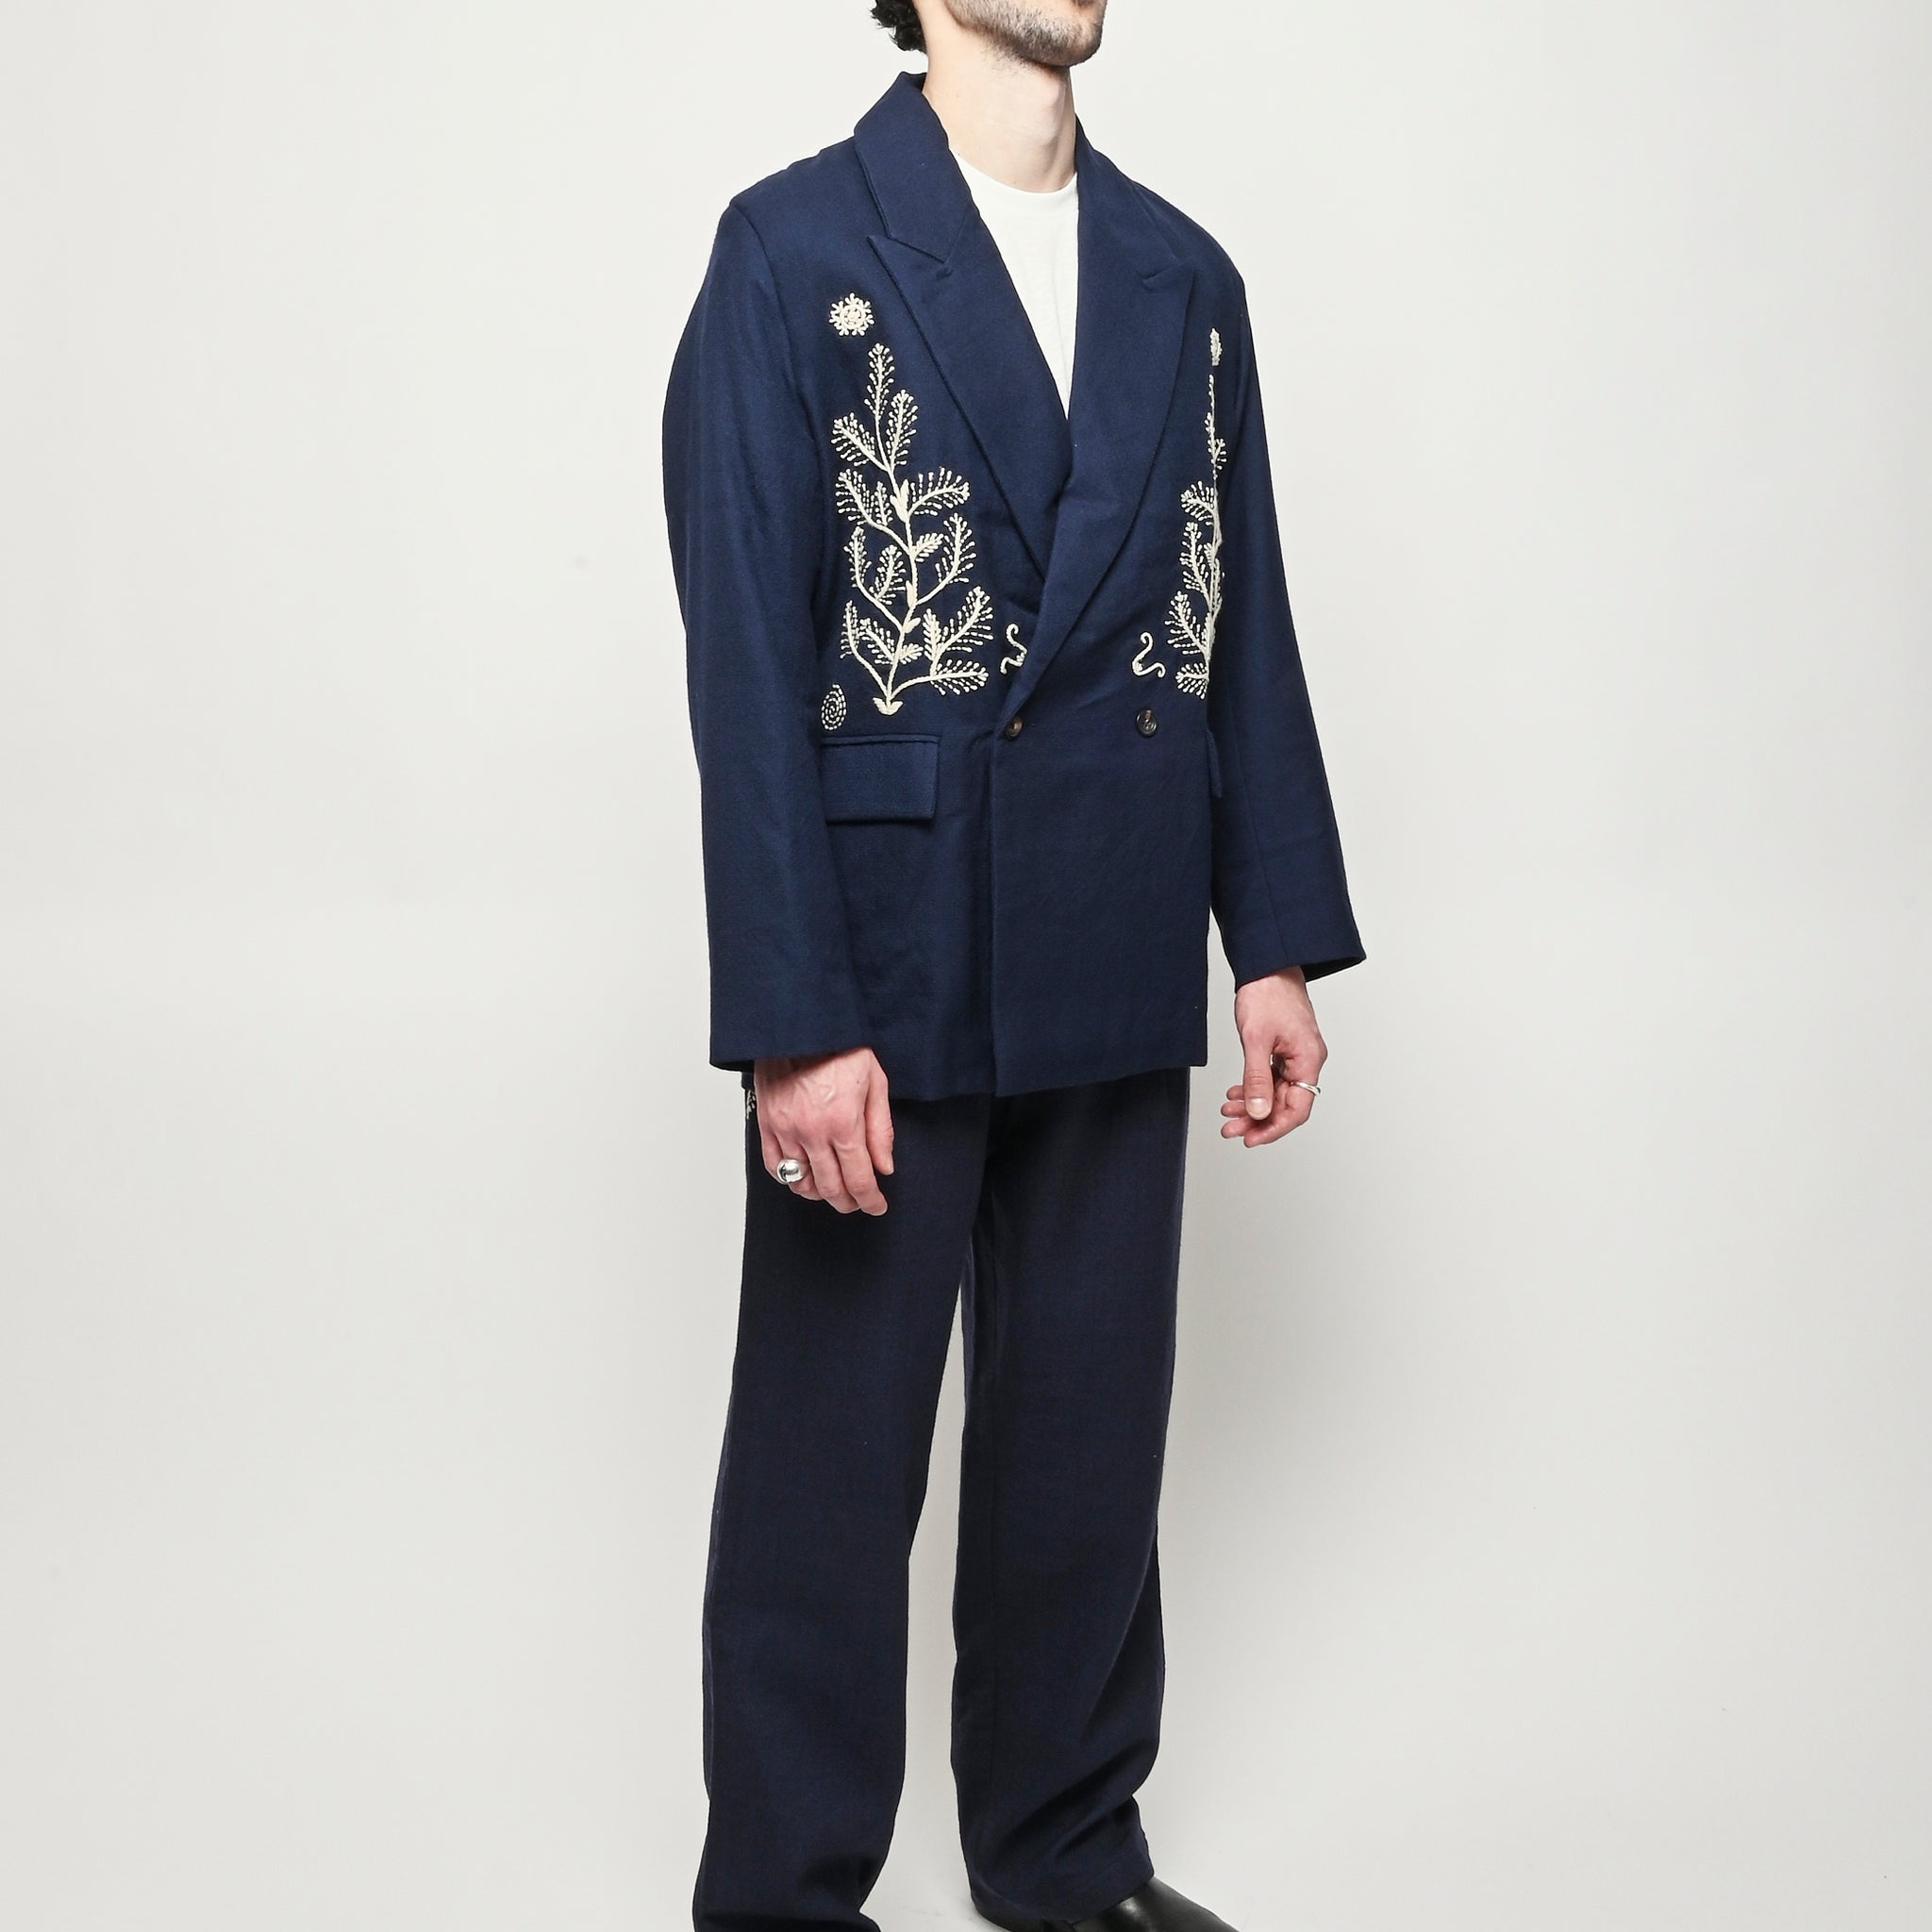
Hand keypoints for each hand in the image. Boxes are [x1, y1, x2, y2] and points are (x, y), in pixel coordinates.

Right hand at [753, 1047, 894, 1214]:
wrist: (801, 1023)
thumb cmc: (840, 1046)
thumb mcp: (876, 1082)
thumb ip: (880, 1129)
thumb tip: (884, 1166)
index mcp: (843, 1123)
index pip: (858, 1179)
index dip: (870, 1200)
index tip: (877, 1206)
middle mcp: (812, 1133)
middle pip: (830, 1188)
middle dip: (848, 1201)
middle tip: (859, 1201)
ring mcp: (785, 1130)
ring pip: (801, 1182)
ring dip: (820, 1193)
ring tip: (833, 1189)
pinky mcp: (766, 1123)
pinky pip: (774, 1166)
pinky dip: (790, 1178)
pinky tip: (804, 1177)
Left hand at [1221, 967, 1327, 1147]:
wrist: (1266, 963)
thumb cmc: (1266, 993)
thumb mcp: (1256, 1039)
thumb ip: (1257, 1079)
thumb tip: (1259, 1112)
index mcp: (1308, 1060)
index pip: (1297, 1109)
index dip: (1273, 1128)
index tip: (1250, 1138)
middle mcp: (1306, 1060)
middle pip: (1285, 1103)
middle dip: (1257, 1118)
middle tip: (1230, 1128)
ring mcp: (1296, 1054)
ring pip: (1276, 1092)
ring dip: (1252, 1104)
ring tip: (1227, 1111)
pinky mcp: (1284, 1048)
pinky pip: (1271, 1077)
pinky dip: (1253, 1086)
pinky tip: (1236, 1092)